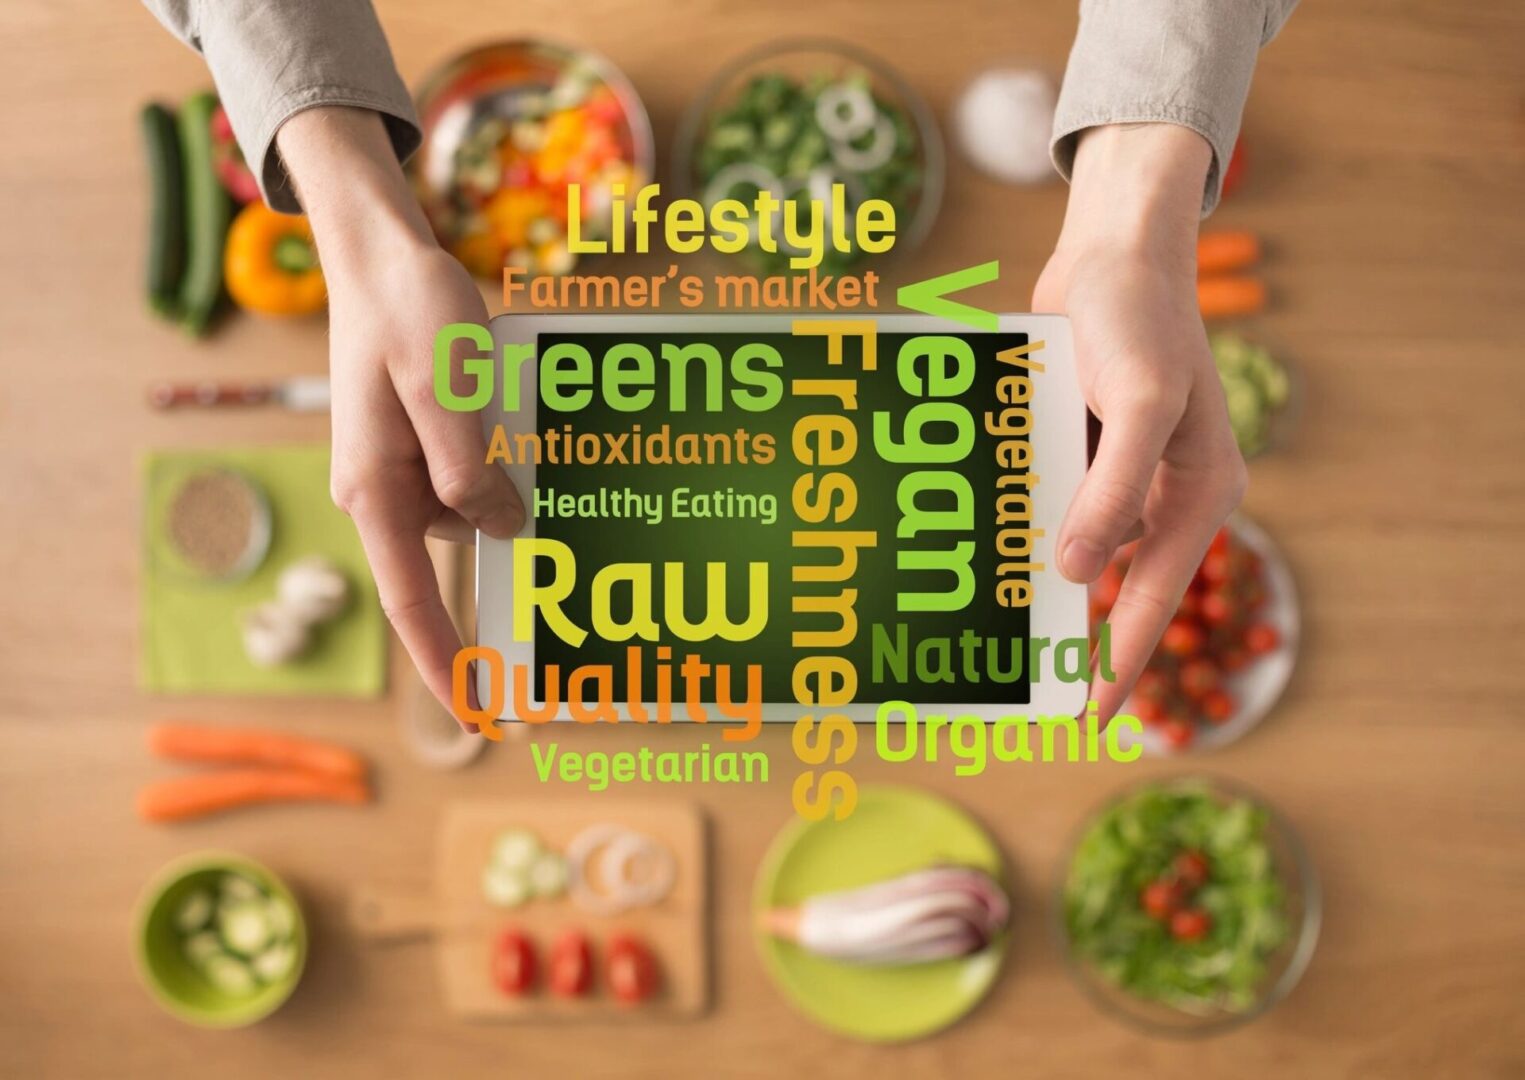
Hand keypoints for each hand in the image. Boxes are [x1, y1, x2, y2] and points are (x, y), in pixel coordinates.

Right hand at [277, 108, 523, 723]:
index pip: (408, 597)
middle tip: (556, 543)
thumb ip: (468, 468)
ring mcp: (402, 466)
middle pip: (457, 545)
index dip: (442, 659)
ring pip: (473, 507)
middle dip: (503, 548)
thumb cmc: (407, 312)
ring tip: (529, 426)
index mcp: (377, 489)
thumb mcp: (444, 387)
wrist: (383, 257)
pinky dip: (502, 460)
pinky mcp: (422, 442)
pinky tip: (517, 415)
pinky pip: (471, 471)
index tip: (473, 709)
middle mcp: (384, 489)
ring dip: (510, 485)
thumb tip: (501, 530)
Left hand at [1033, 124, 1246, 722]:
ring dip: (1032, 572)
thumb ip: (1114, 492)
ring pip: (1071, 542)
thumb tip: (1079, 573)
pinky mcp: (1078, 446)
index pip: (1155, 597)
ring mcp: (1115, 471)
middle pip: (1110, 582)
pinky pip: (1047, 498)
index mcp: (1195, 495)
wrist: (1109, 253)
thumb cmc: (1140, 321)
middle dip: (1070, 626)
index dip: (1120, 659)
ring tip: (981, 620)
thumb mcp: (1142, 406)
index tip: (1089, 716)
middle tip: (1019, 677)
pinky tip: (972, 541)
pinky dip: (1016, 518)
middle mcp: (1158, 493)